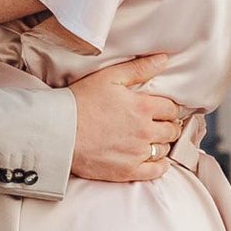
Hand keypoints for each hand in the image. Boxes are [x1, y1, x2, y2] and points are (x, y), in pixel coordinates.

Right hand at [69, 54, 194, 184]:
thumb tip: (163, 59)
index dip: (169, 108)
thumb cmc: (80, 101)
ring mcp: (137, 153)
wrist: (59, 131)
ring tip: (151, 139)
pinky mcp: (127, 171)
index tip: (162, 109)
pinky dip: (159, 165)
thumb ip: (139, 68)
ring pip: (164, 149)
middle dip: (168, 125)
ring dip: (161, 143)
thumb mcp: (109, 77)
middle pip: (171, 129)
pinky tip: (154, 159)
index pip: (172, 109)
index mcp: (143, 107)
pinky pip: (156, 171)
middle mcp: (144, 131)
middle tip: (158, 124)